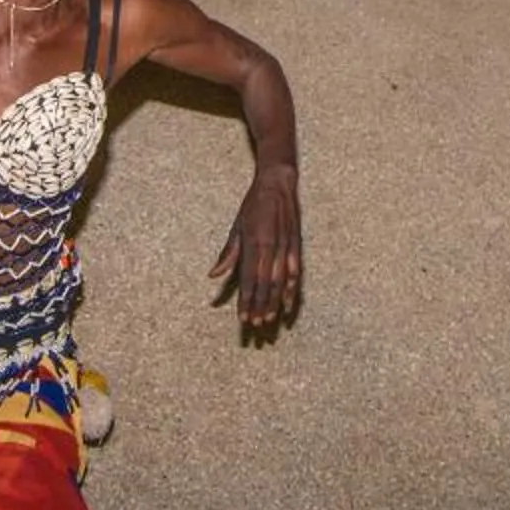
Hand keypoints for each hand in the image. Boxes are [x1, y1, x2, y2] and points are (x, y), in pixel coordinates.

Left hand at [209, 166, 300, 329]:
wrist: (277, 183)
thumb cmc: (253, 205)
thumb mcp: (236, 227)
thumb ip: (228, 254)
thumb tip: (213, 275)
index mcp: (253, 242)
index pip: (248, 279)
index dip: (246, 300)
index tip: (243, 318)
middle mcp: (270, 247)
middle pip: (265, 285)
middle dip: (260, 306)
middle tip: (256, 326)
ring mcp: (285, 247)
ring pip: (280, 282)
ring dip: (275, 302)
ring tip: (270, 320)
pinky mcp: (296, 245)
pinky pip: (295, 272)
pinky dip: (292, 290)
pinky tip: (289, 304)